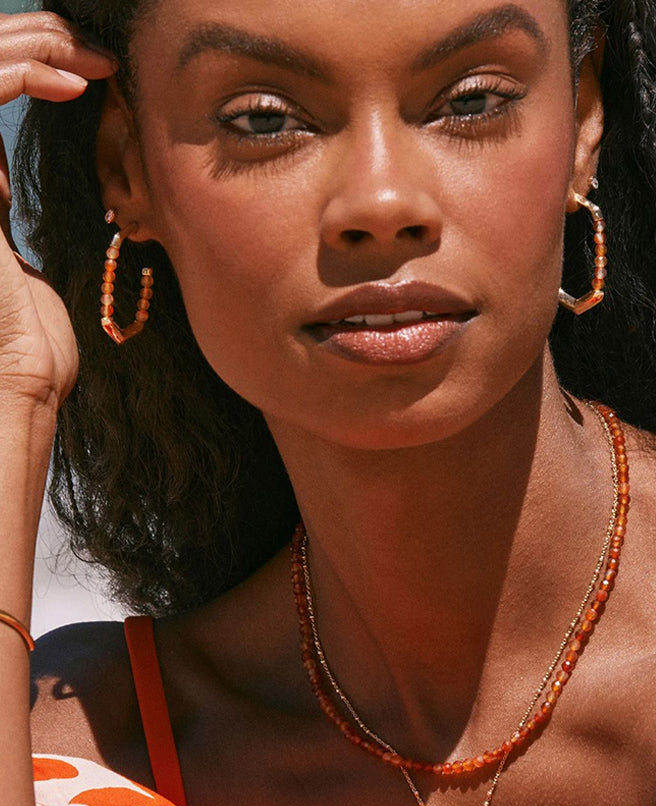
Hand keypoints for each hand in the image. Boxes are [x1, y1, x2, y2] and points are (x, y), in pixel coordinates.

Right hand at [0, 12, 116, 409]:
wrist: (18, 381)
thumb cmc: (37, 345)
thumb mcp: (44, 267)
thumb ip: (37, 222)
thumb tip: (70, 194)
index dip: (39, 61)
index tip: (102, 72)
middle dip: (40, 41)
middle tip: (99, 53)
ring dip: (35, 46)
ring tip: (92, 59)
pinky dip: (21, 74)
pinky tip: (71, 84)